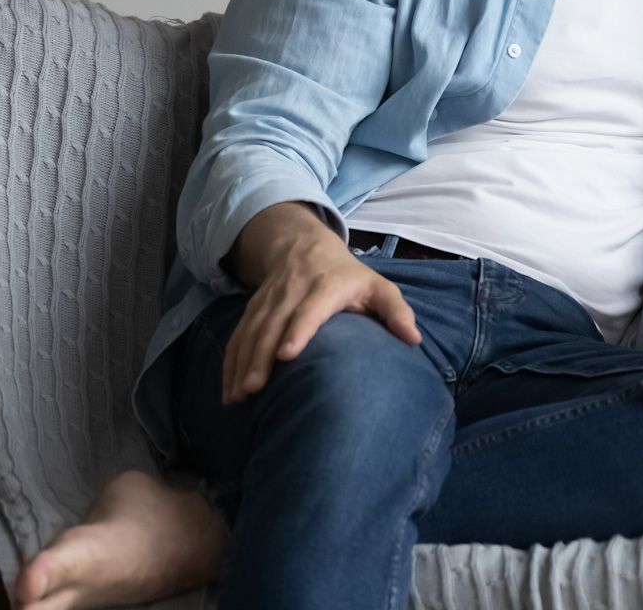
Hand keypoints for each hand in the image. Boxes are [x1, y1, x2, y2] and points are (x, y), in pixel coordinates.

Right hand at [221, 204, 420, 403]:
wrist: (304, 246)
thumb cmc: (350, 276)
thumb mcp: (378, 287)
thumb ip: (397, 312)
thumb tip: (414, 339)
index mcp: (326, 287)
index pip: (309, 309)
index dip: (297, 330)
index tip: (286, 355)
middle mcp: (292, 292)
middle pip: (272, 325)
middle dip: (260, 358)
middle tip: (253, 389)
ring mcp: (269, 300)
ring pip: (251, 332)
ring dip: (241, 364)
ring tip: (238, 396)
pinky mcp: (253, 309)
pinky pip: (238, 336)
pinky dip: (230, 362)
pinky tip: (228, 389)